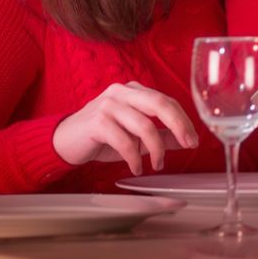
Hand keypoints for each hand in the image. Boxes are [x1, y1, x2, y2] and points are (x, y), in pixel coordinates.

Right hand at [52, 82, 198, 175]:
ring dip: (156, 150)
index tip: (194, 139)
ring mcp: (108, 105)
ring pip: (144, 126)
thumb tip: (185, 140)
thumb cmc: (101, 137)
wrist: (63, 142)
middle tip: (189, 145)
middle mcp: (121, 92)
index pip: (166, 100)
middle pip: (160, 104)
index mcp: (133, 91)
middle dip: (179, 126)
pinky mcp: (97, 122)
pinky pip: (125, 141)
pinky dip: (135, 158)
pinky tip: (136, 167)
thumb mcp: (134, 135)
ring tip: (157, 165)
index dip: (183, 120)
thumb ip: (159, 134)